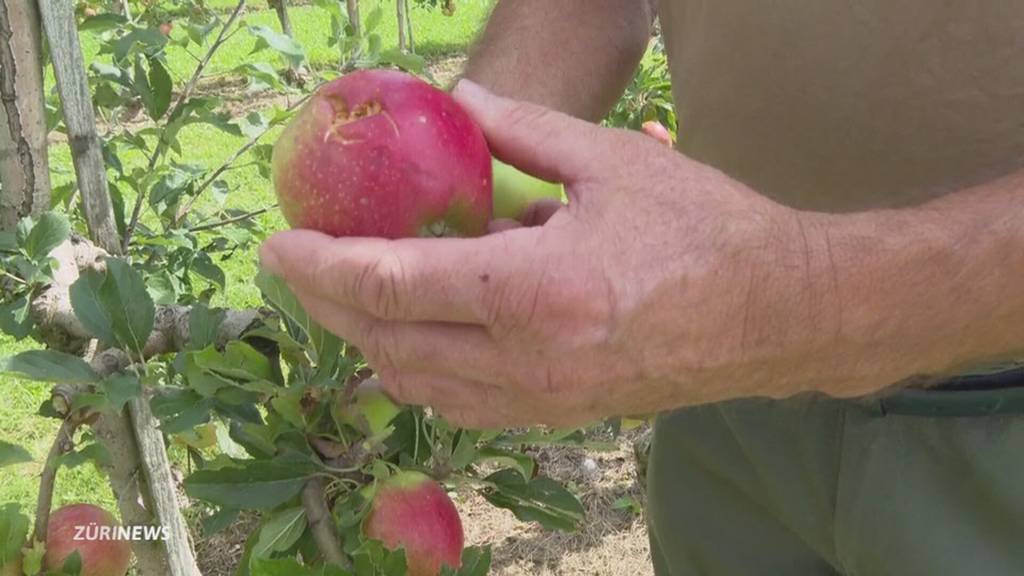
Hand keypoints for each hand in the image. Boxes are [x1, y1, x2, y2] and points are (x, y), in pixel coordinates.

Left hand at [259, 81, 825, 427]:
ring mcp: (539, 399)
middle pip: (385, 341)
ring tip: (350, 297)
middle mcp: (523, 359)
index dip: (319, 266)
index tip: (277, 245)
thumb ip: (521, 131)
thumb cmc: (705, 230)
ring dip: (369, 341)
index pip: (388, 284)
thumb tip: (459, 101)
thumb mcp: (611, 162)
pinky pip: (459, 405)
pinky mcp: (557, 416)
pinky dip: (418, 372)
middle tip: (301, 268)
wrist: (777, 314)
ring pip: (415, 383)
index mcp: (531, 289)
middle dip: (328, 305)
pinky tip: (414, 341)